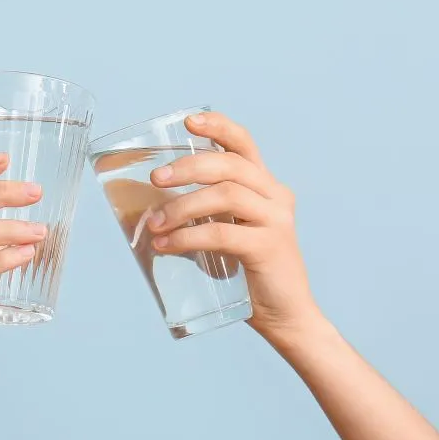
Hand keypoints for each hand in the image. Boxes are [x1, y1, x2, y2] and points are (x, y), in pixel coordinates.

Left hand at [145, 112, 317, 335]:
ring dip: (182, 206)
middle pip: (230, 165)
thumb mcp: (230, 233)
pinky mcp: (269, 247)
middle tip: (156, 180)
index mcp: (265, 187)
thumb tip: (150, 210)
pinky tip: (166, 245)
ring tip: (155, 224)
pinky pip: (222, 233)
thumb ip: (206, 216)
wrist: (287, 318)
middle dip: (188, 168)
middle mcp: (276, 196)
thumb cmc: (250, 275)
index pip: (244, 144)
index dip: (218, 127)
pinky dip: (188, 237)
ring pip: (226, 195)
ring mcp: (276, 221)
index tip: (189, 121)